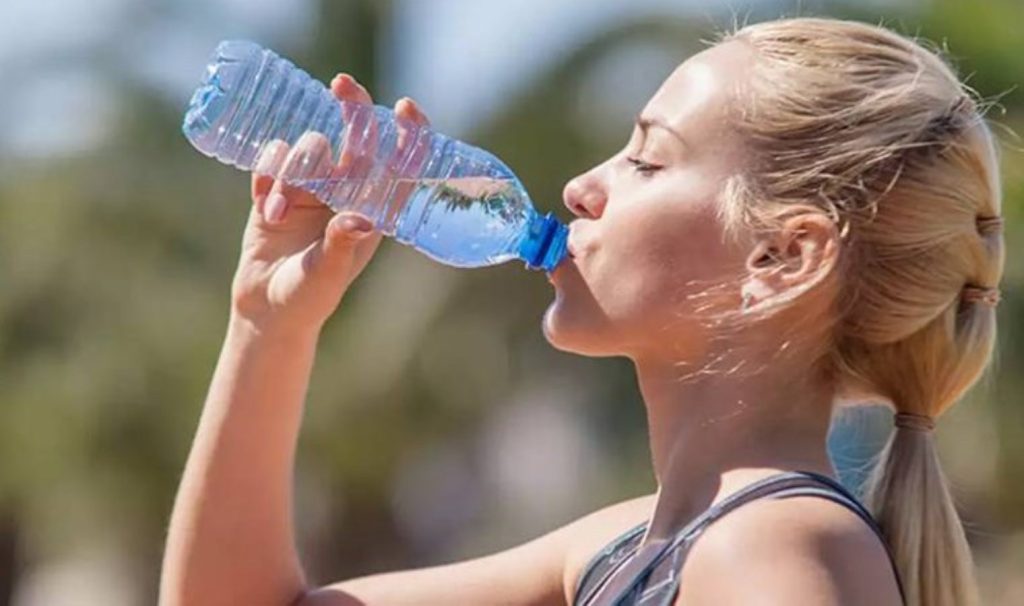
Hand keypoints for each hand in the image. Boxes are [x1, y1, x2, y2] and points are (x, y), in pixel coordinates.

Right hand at [230, 73, 430, 337]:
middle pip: (357, 136)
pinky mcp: (277, 188)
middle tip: (342, 84)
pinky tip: (266, 209)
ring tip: (278, 216)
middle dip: (353, 107)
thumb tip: (361, 220)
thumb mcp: (325, 276)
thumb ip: (340, 246)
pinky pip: (273, 159)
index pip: (401, 165)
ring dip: (292, 171)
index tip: (405, 106)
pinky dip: (267, 176)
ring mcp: (312, 187)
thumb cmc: (308, 298)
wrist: (266, 308)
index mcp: (372, 211)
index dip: (409, 134)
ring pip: (309, 146)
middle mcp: (346, 192)